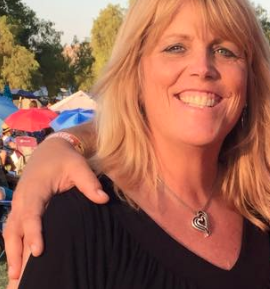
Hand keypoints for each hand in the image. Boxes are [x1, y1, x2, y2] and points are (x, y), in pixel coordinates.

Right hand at [3, 136, 108, 281]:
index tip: (38, 251)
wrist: (51, 149)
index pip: (31, 215)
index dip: (34, 233)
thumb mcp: (79, 166)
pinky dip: (13, 245)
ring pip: (10, 232)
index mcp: (35, 190)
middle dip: (15, 252)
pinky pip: (13, 229)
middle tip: (19, 275)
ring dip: (11, 253)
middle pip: (14, 229)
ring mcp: (19, 205)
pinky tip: (18, 261)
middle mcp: (22, 200)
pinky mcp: (21, 209)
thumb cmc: (66, 159)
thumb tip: (103, 199)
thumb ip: (90, 183)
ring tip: (16, 276)